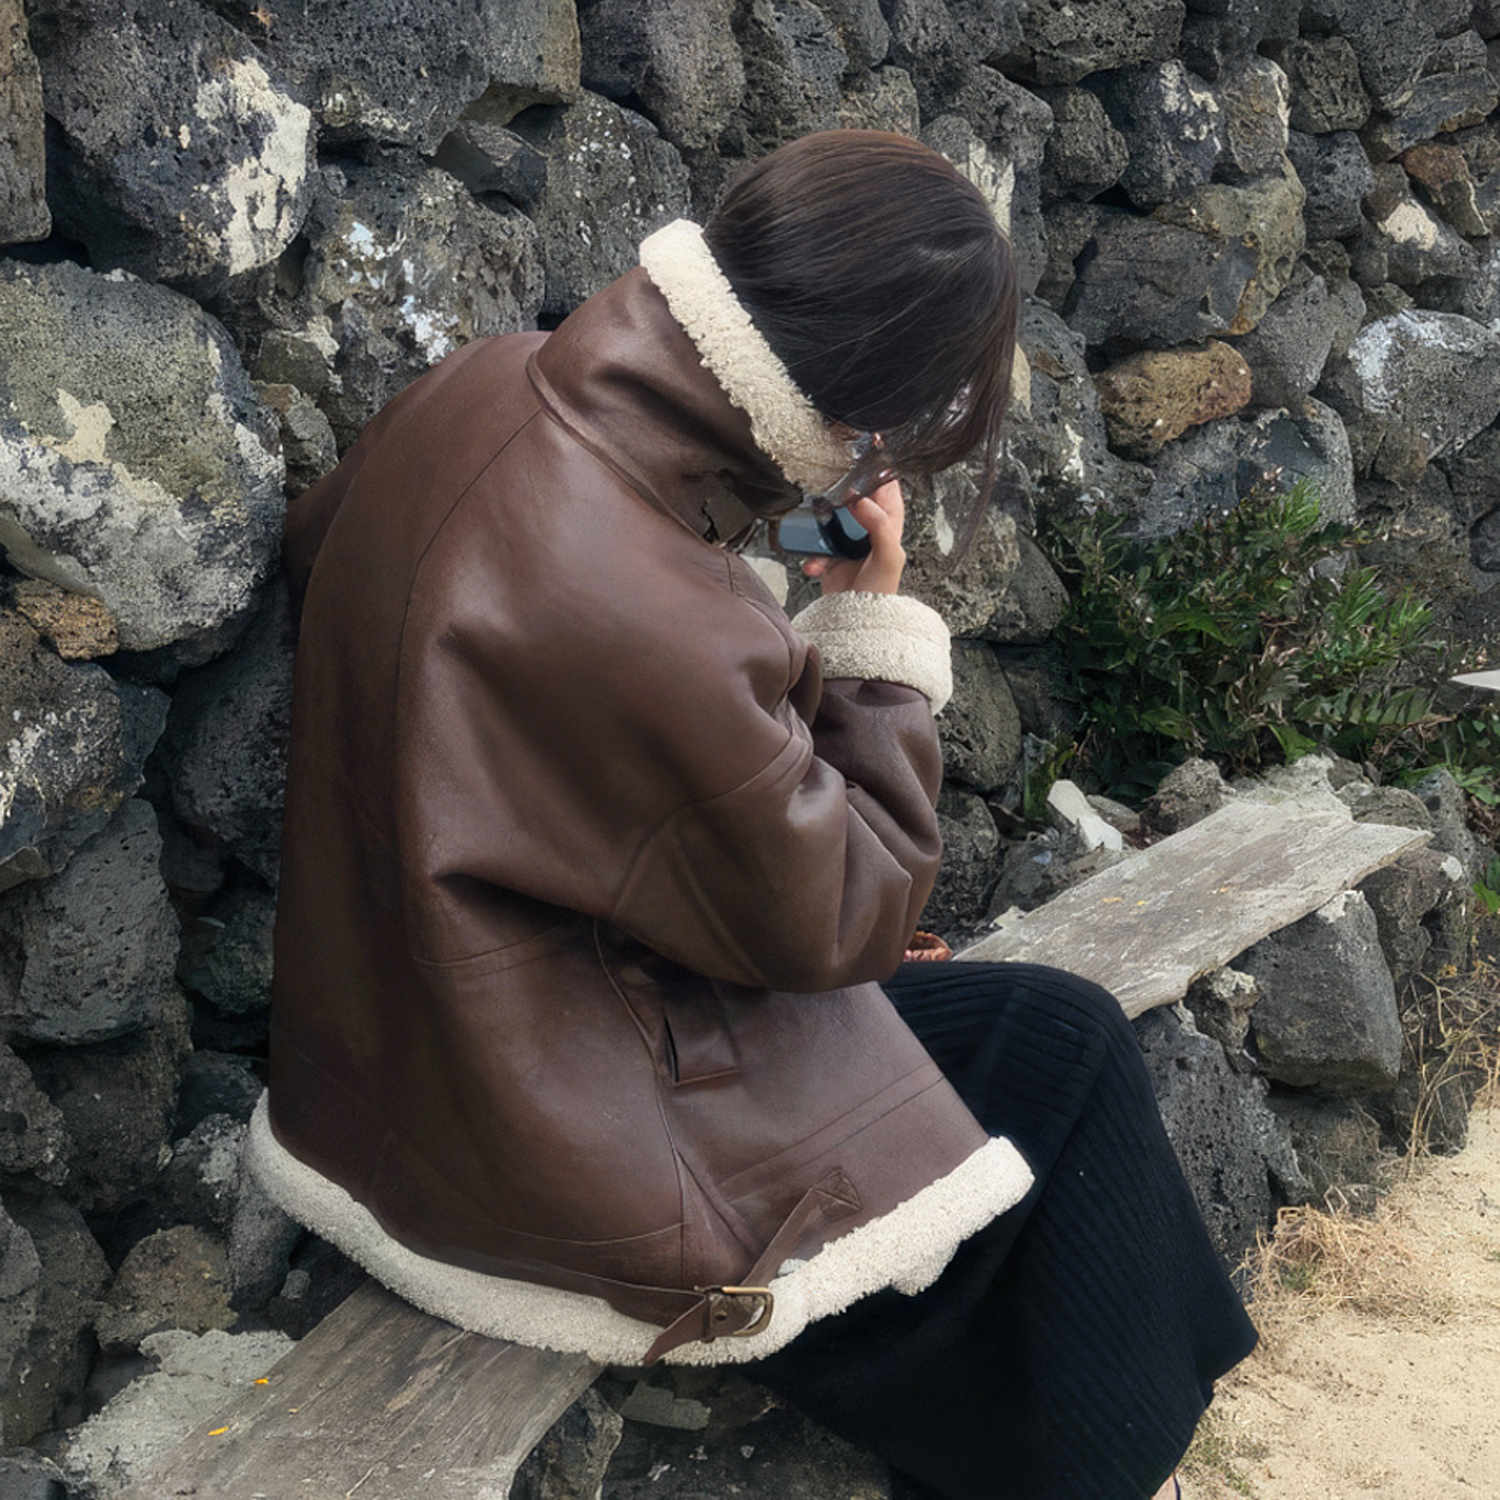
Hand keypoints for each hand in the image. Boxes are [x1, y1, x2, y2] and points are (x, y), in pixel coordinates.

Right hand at [801, 475, 906, 594]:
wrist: (855, 622)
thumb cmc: (879, 593)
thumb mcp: (889, 557)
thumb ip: (881, 526)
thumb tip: (862, 502)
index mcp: (889, 526)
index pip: (887, 489)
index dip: (876, 474)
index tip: (861, 463)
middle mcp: (868, 530)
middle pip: (854, 499)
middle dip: (840, 496)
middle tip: (831, 494)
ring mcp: (848, 542)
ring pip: (830, 519)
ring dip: (820, 527)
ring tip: (818, 532)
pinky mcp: (830, 556)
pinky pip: (815, 547)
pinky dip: (812, 555)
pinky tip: (815, 564)